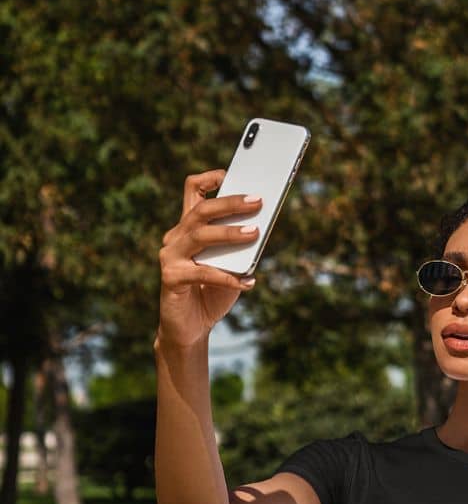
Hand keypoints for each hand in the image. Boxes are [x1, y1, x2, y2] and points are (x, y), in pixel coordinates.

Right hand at [157, 169, 261, 349]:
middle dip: (230, 203)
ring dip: (229, 233)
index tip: (231, 174)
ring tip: (254, 233)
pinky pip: (203, 272)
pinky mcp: (171, 278)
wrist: (190, 330)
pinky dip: (228, 277)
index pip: (193, 191)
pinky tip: (248, 282)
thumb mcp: (230, 266)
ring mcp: (170, 256)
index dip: (210, 178)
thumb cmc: (211, 295)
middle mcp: (176, 237)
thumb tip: (261, 228)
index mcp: (188, 228)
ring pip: (200, 235)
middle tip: (257, 200)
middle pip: (201, 210)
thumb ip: (239, 248)